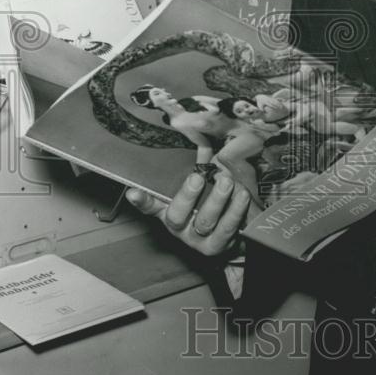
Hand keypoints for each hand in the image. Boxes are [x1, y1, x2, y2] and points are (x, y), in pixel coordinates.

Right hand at [125, 171, 259, 256]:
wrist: (228, 238)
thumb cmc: (210, 205)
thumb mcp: (201, 184)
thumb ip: (198, 160)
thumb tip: (196, 128)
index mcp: (170, 212)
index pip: (151, 206)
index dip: (142, 200)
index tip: (133, 192)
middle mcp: (181, 229)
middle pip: (177, 215)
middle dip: (187, 195)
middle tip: (198, 176)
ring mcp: (199, 240)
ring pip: (205, 222)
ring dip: (217, 199)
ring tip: (227, 181)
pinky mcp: (219, 246)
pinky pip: (227, 229)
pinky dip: (235, 210)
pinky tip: (242, 195)